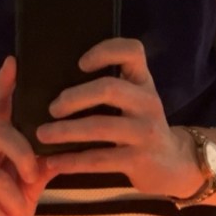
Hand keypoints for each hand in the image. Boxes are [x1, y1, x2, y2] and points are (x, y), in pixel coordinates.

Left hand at [36, 38, 201, 198]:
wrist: (173, 163)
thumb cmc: (141, 125)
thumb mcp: (136, 99)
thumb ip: (112, 86)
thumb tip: (56, 80)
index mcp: (143, 81)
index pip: (132, 51)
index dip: (105, 51)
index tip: (80, 63)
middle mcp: (147, 102)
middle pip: (109, 89)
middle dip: (75, 97)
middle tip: (52, 108)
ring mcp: (145, 132)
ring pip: (101, 126)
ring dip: (66, 131)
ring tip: (42, 134)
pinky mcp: (139, 160)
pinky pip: (99, 159)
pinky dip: (72, 161)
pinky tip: (53, 162)